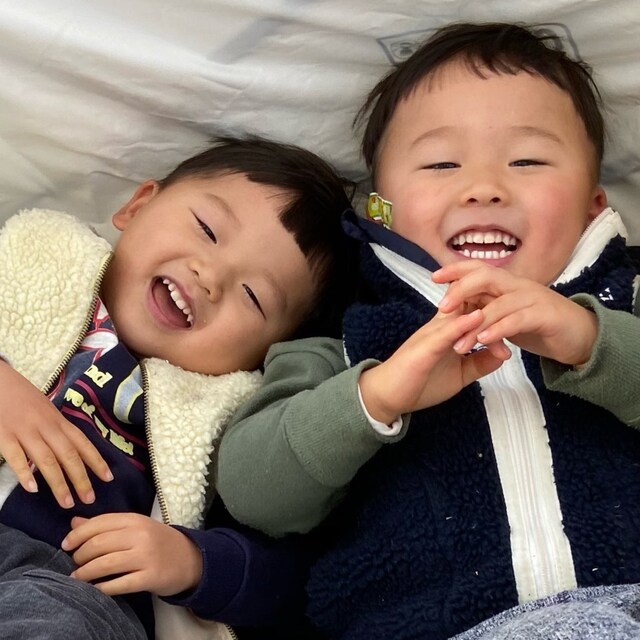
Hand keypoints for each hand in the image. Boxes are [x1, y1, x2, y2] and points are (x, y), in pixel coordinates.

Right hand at [0, 360, 111, 507]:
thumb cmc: (24, 398)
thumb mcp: (46, 412)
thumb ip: (58, 431)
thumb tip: (74, 452)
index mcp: (58, 421)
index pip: (83, 443)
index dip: (96, 461)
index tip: (109, 478)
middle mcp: (46, 426)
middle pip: (68, 455)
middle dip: (81, 479)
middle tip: (90, 500)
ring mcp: (25, 431)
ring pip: (47, 460)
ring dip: (58, 483)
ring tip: (67, 502)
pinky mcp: (4, 435)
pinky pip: (16, 456)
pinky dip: (25, 472)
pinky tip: (33, 489)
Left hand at [62, 514, 202, 596]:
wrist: (190, 558)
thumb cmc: (157, 542)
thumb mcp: (135, 527)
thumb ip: (105, 525)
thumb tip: (74, 522)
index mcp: (135, 519)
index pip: (99, 523)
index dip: (77, 535)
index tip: (65, 545)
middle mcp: (140, 535)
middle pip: (98, 544)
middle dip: (79, 556)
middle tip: (74, 564)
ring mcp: (145, 556)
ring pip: (104, 564)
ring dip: (85, 573)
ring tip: (77, 577)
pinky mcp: (149, 577)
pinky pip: (118, 584)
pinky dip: (101, 588)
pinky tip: (94, 589)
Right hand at [359, 307, 509, 424]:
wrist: (388, 395)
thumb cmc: (420, 384)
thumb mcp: (459, 374)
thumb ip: (480, 362)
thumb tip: (504, 353)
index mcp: (447, 329)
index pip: (472, 305)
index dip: (493, 299)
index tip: (517, 303)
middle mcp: (439, 325)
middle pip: (467, 300)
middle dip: (492, 296)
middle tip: (519, 297)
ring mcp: (432, 334)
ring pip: (460, 312)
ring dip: (482, 305)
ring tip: (506, 299)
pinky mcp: (425, 347)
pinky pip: (446, 331)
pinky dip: (463, 324)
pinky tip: (479, 317)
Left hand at [434, 261, 597, 365]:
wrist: (580, 336)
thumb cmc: (538, 325)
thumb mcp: (506, 315)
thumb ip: (486, 308)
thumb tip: (458, 307)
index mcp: (507, 284)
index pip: (478, 268)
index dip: (456, 269)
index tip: (434, 276)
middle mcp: (518, 286)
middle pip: (485, 277)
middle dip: (461, 289)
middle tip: (442, 308)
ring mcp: (532, 299)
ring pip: (498, 303)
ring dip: (476, 323)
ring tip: (459, 341)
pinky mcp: (544, 316)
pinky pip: (517, 320)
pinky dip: (499, 329)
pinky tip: (484, 340)